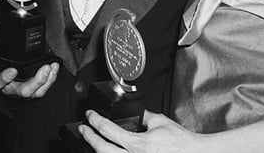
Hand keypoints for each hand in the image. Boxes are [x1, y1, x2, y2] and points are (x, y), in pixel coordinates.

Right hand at [0, 62, 58, 98]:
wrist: (1, 73)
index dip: (6, 77)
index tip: (13, 70)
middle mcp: (11, 88)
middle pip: (24, 91)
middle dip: (36, 81)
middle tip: (43, 68)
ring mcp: (24, 90)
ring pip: (36, 92)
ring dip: (46, 80)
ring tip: (51, 67)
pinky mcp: (34, 89)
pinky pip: (43, 88)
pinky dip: (51, 78)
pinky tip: (54, 68)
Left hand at [79, 110, 200, 152]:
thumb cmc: (180, 142)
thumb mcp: (160, 122)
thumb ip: (144, 117)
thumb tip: (135, 114)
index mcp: (137, 144)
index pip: (107, 130)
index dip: (94, 120)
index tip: (89, 115)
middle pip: (101, 149)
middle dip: (88, 138)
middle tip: (83, 129)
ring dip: (97, 150)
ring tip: (92, 142)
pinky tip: (107, 151)